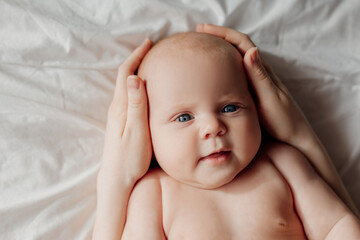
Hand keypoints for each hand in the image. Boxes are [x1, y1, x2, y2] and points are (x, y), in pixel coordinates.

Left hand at [100, 38, 152, 184]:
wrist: (116, 178)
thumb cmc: (129, 158)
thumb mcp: (137, 132)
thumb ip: (136, 105)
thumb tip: (133, 77)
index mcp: (121, 107)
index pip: (126, 73)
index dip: (136, 56)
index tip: (149, 43)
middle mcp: (117, 107)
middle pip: (125, 76)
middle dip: (137, 59)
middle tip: (153, 49)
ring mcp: (118, 114)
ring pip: (127, 85)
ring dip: (137, 71)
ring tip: (151, 63)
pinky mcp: (121, 121)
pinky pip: (129, 95)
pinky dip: (137, 84)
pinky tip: (146, 88)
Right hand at [196, 24, 311, 144]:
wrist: (293, 138)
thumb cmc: (283, 120)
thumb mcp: (270, 98)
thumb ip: (260, 76)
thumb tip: (251, 50)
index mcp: (262, 70)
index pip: (241, 42)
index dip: (222, 32)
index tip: (202, 29)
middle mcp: (258, 72)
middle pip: (236, 46)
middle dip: (217, 37)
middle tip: (198, 34)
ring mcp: (255, 81)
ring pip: (235, 58)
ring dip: (219, 50)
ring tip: (202, 49)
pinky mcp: (252, 92)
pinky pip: (234, 73)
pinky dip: (222, 67)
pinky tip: (213, 73)